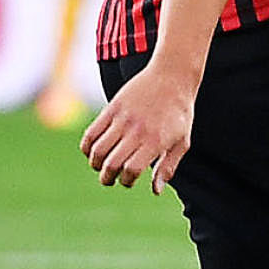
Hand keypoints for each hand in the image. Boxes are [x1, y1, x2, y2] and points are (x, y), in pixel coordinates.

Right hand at [84, 58, 196, 191]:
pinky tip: (93, 151)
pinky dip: (87, 147)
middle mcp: (137, 131)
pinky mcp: (111, 109)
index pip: (131, 170)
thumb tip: (155, 191)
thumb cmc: (179, 113)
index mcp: (156, 142)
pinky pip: (90, 134)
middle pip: (111, 164)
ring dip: (95, 164)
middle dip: (107, 178)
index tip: (128, 180)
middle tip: (109, 179)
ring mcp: (122, 119)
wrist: (172, 77)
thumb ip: (168, 167)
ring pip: (97, 151)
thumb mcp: (181, 141)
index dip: (126, 181)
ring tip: (101, 166)